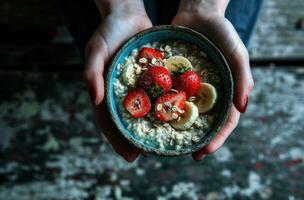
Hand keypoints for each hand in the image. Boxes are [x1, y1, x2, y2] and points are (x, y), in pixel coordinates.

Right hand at [84, 0, 151, 161]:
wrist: (128, 14)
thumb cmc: (108, 31)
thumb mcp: (96, 49)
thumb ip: (92, 72)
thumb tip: (94, 99)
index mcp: (107, 92)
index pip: (109, 121)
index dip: (118, 140)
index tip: (130, 156)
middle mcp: (123, 93)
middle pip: (129, 121)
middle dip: (137, 140)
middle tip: (149, 156)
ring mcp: (139, 87)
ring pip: (145, 112)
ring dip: (153, 128)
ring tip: (165, 144)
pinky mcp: (153, 78)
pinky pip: (159, 95)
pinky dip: (166, 106)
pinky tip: (177, 117)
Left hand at [172, 0, 253, 159]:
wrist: (197, 14)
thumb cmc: (222, 33)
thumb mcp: (237, 53)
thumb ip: (242, 78)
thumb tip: (242, 109)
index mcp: (225, 92)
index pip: (224, 121)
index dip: (217, 138)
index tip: (205, 151)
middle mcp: (207, 93)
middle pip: (205, 122)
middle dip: (198, 140)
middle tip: (189, 155)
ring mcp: (190, 88)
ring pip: (186, 113)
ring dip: (180, 129)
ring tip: (172, 144)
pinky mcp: (175, 79)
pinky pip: (170, 96)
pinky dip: (165, 108)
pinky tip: (156, 118)